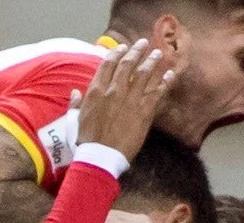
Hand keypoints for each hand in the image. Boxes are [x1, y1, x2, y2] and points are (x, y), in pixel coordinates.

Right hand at [74, 39, 173, 162]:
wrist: (100, 157)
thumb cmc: (85, 142)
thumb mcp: (73, 121)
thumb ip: (75, 105)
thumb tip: (75, 93)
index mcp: (96, 91)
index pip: (107, 64)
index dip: (116, 53)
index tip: (122, 47)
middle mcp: (114, 91)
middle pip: (127, 65)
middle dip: (136, 51)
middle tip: (143, 43)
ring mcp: (130, 100)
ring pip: (144, 74)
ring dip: (152, 61)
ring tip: (159, 53)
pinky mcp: (143, 112)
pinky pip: (156, 92)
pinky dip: (164, 82)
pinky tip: (170, 74)